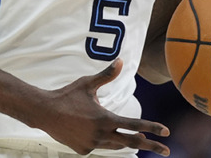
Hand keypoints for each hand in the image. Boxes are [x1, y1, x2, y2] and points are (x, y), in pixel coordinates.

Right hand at [39, 59, 170, 155]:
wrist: (44, 112)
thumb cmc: (67, 95)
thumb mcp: (88, 83)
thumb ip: (107, 75)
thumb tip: (121, 61)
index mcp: (105, 118)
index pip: (135, 124)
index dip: (152, 128)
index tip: (166, 132)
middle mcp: (101, 135)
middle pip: (131, 142)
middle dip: (151, 146)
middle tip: (167, 150)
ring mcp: (92, 145)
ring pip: (115, 146)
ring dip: (125, 142)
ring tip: (137, 139)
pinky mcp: (83, 150)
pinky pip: (99, 146)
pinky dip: (103, 141)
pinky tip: (94, 132)